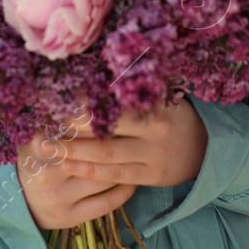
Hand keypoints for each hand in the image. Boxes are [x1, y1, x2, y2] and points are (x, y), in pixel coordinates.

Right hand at [16, 125, 136, 230]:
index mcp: (40, 144)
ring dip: (126, 167)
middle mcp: (47, 171)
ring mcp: (58, 197)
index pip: (81, 128)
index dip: (104, 121)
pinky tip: (132, 181)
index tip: (122, 116)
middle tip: (138, 134)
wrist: (16, 201)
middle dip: (120, 143)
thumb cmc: (36, 160)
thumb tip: (95, 100)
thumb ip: (63, 121)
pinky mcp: (69, 217)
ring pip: (104, 178)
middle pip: (96, 152)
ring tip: (137, 156)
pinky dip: (123, 191)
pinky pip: (106, 203)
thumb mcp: (41, 136)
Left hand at [57, 95, 208, 187]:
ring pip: (105, 157)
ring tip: (47, 146)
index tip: (56, 98)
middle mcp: (154, 135)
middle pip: (105, 133)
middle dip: (71, 131)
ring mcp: (151, 158)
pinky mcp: (149, 177)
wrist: (206, 148)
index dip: (83, 104)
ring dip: (73, 152)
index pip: (113, 106)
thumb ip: (131, 89)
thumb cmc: (172, 114)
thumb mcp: (160, 95)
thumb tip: (92, 71)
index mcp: (155, 109)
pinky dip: (88, 170)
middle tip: (43, 125)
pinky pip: (113, 176)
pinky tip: (67, 163)